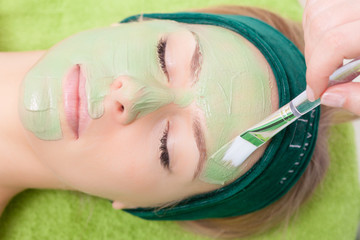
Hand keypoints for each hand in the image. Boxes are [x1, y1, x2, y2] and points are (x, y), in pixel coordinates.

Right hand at [303, 0, 359, 114]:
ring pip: (317, 9)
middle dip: (314, 57)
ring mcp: (357, 0)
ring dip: (313, 37)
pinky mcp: (351, 0)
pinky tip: (327, 37)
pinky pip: (320, 3)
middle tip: (323, 78)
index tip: (315, 93)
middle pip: (322, 25)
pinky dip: (317, 21)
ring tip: (329, 57)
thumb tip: (328, 97)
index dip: (318, 71)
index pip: (336, 42)